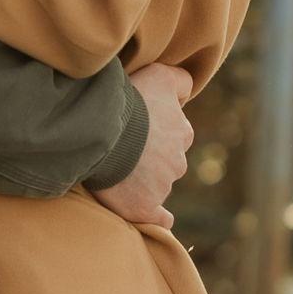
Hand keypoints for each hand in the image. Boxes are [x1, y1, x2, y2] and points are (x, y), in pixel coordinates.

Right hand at [89, 61, 194, 230]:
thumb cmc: (129, 101)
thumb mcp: (159, 75)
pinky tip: (149, 213)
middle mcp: (177, 160)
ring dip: (143, 182)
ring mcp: (162, 186)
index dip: (155, 132)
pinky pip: (158, 218)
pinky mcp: (145, 207)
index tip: (137, 129)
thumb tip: (188, 91)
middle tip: (123, 150)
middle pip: (167, 162)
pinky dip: (156, 218)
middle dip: (151, 159)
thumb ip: (180, 81)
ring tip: (115, 171)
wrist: (104, 130)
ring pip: (158, 186)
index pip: (175, 135)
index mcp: (182, 132)